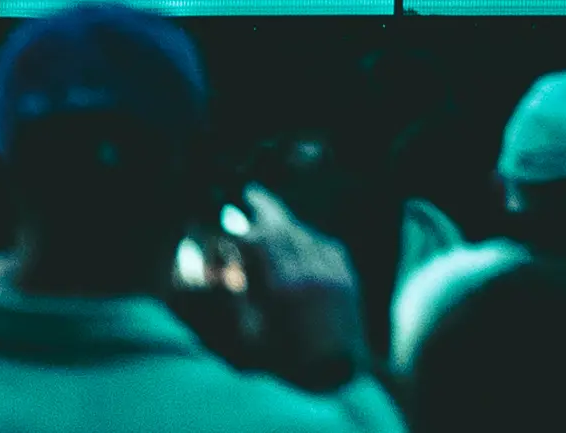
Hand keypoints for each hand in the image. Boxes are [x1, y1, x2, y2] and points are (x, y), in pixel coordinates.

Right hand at [236, 184, 369, 391]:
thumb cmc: (284, 364)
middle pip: (285, 229)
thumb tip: (217, 272)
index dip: (240, 226)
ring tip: (270, 211)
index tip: (225, 216)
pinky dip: (310, 236)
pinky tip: (301, 235)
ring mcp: (332, 275)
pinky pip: (328, 246)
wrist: (336, 374)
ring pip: (307, 234)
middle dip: (265, 207)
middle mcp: (309, 275)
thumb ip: (233, 302)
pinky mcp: (348, 279)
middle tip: (249, 191)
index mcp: (281, 290)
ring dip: (287, 220)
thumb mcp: (248, 339)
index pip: (258, 241)